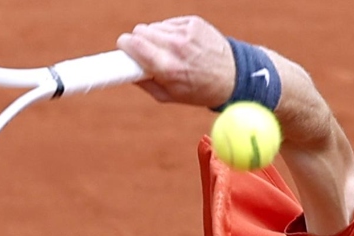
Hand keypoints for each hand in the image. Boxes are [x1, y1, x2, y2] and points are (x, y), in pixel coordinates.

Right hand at [115, 16, 233, 107]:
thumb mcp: (170, 96)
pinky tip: (180, 44)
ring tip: (167, 51)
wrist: (232, 76)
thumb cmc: (198, 89)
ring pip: (153, 26)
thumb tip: (125, 72)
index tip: (122, 50)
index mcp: (168, 68)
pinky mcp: (193, 22)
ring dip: (154, 37)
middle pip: (140, 31)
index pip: (133, 44)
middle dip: (138, 42)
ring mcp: (186, 32)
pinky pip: (168, 23)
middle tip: (145, 53)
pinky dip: (169, 32)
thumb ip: (145, 84)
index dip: (124, 46)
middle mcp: (177, 47)